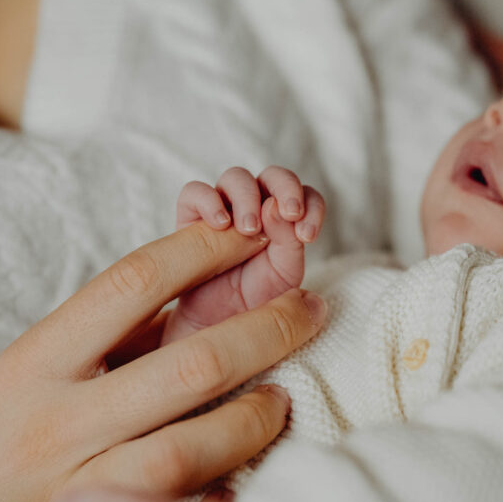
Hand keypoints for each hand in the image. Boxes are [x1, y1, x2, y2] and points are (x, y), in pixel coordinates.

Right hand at [165, 166, 326, 342]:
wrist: (221, 325)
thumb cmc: (258, 298)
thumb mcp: (284, 273)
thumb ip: (288, 240)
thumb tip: (276, 206)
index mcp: (286, 220)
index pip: (306, 195)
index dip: (311, 206)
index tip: (308, 235)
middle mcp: (257, 207)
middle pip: (273, 176)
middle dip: (285, 188)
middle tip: (289, 214)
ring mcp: (224, 208)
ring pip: (236, 177)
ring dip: (248, 197)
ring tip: (249, 229)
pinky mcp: (191, 218)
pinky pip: (194, 192)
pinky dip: (208, 200)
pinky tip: (220, 224)